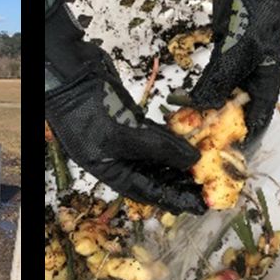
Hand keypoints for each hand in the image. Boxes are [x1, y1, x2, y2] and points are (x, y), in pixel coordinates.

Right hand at [45, 0, 205, 214]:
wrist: (71, 74)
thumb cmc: (85, 110)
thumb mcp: (120, 136)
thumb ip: (158, 148)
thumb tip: (192, 160)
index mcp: (109, 169)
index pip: (145, 191)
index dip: (172, 199)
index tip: (198, 205)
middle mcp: (117, 157)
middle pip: (154, 175)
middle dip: (180, 180)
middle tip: (208, 186)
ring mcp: (124, 136)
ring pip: (157, 154)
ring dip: (179, 159)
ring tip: (204, 167)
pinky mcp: (130, 116)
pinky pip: (156, 133)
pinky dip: (172, 138)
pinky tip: (190, 142)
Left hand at [188, 0, 279, 147]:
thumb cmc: (254, 13)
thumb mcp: (238, 50)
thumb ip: (219, 80)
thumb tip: (200, 108)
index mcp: (268, 80)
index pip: (259, 119)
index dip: (244, 138)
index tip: (225, 155)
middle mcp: (254, 77)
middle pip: (236, 110)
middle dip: (218, 126)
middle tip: (196, 143)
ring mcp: (237, 65)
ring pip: (220, 95)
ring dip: (204, 108)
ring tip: (184, 124)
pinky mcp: (223, 55)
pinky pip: (210, 78)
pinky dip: (199, 89)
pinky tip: (182, 100)